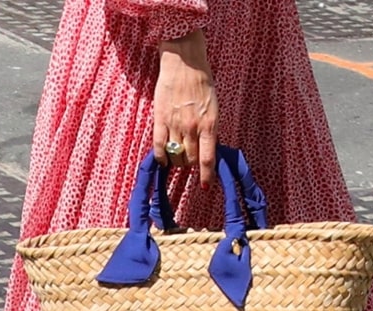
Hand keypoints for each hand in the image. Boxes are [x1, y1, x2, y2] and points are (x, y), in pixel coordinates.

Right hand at [154, 29, 217, 187]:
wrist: (184, 63)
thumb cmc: (202, 84)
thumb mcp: (214, 109)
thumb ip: (210, 130)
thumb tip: (206, 151)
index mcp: (209, 125)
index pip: (207, 159)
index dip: (206, 176)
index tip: (204, 186)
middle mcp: (192, 128)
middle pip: (190, 160)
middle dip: (190, 164)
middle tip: (189, 160)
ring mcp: (175, 124)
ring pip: (175, 155)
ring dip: (177, 161)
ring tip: (177, 157)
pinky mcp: (160, 119)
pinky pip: (158, 146)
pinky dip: (161, 157)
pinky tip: (163, 160)